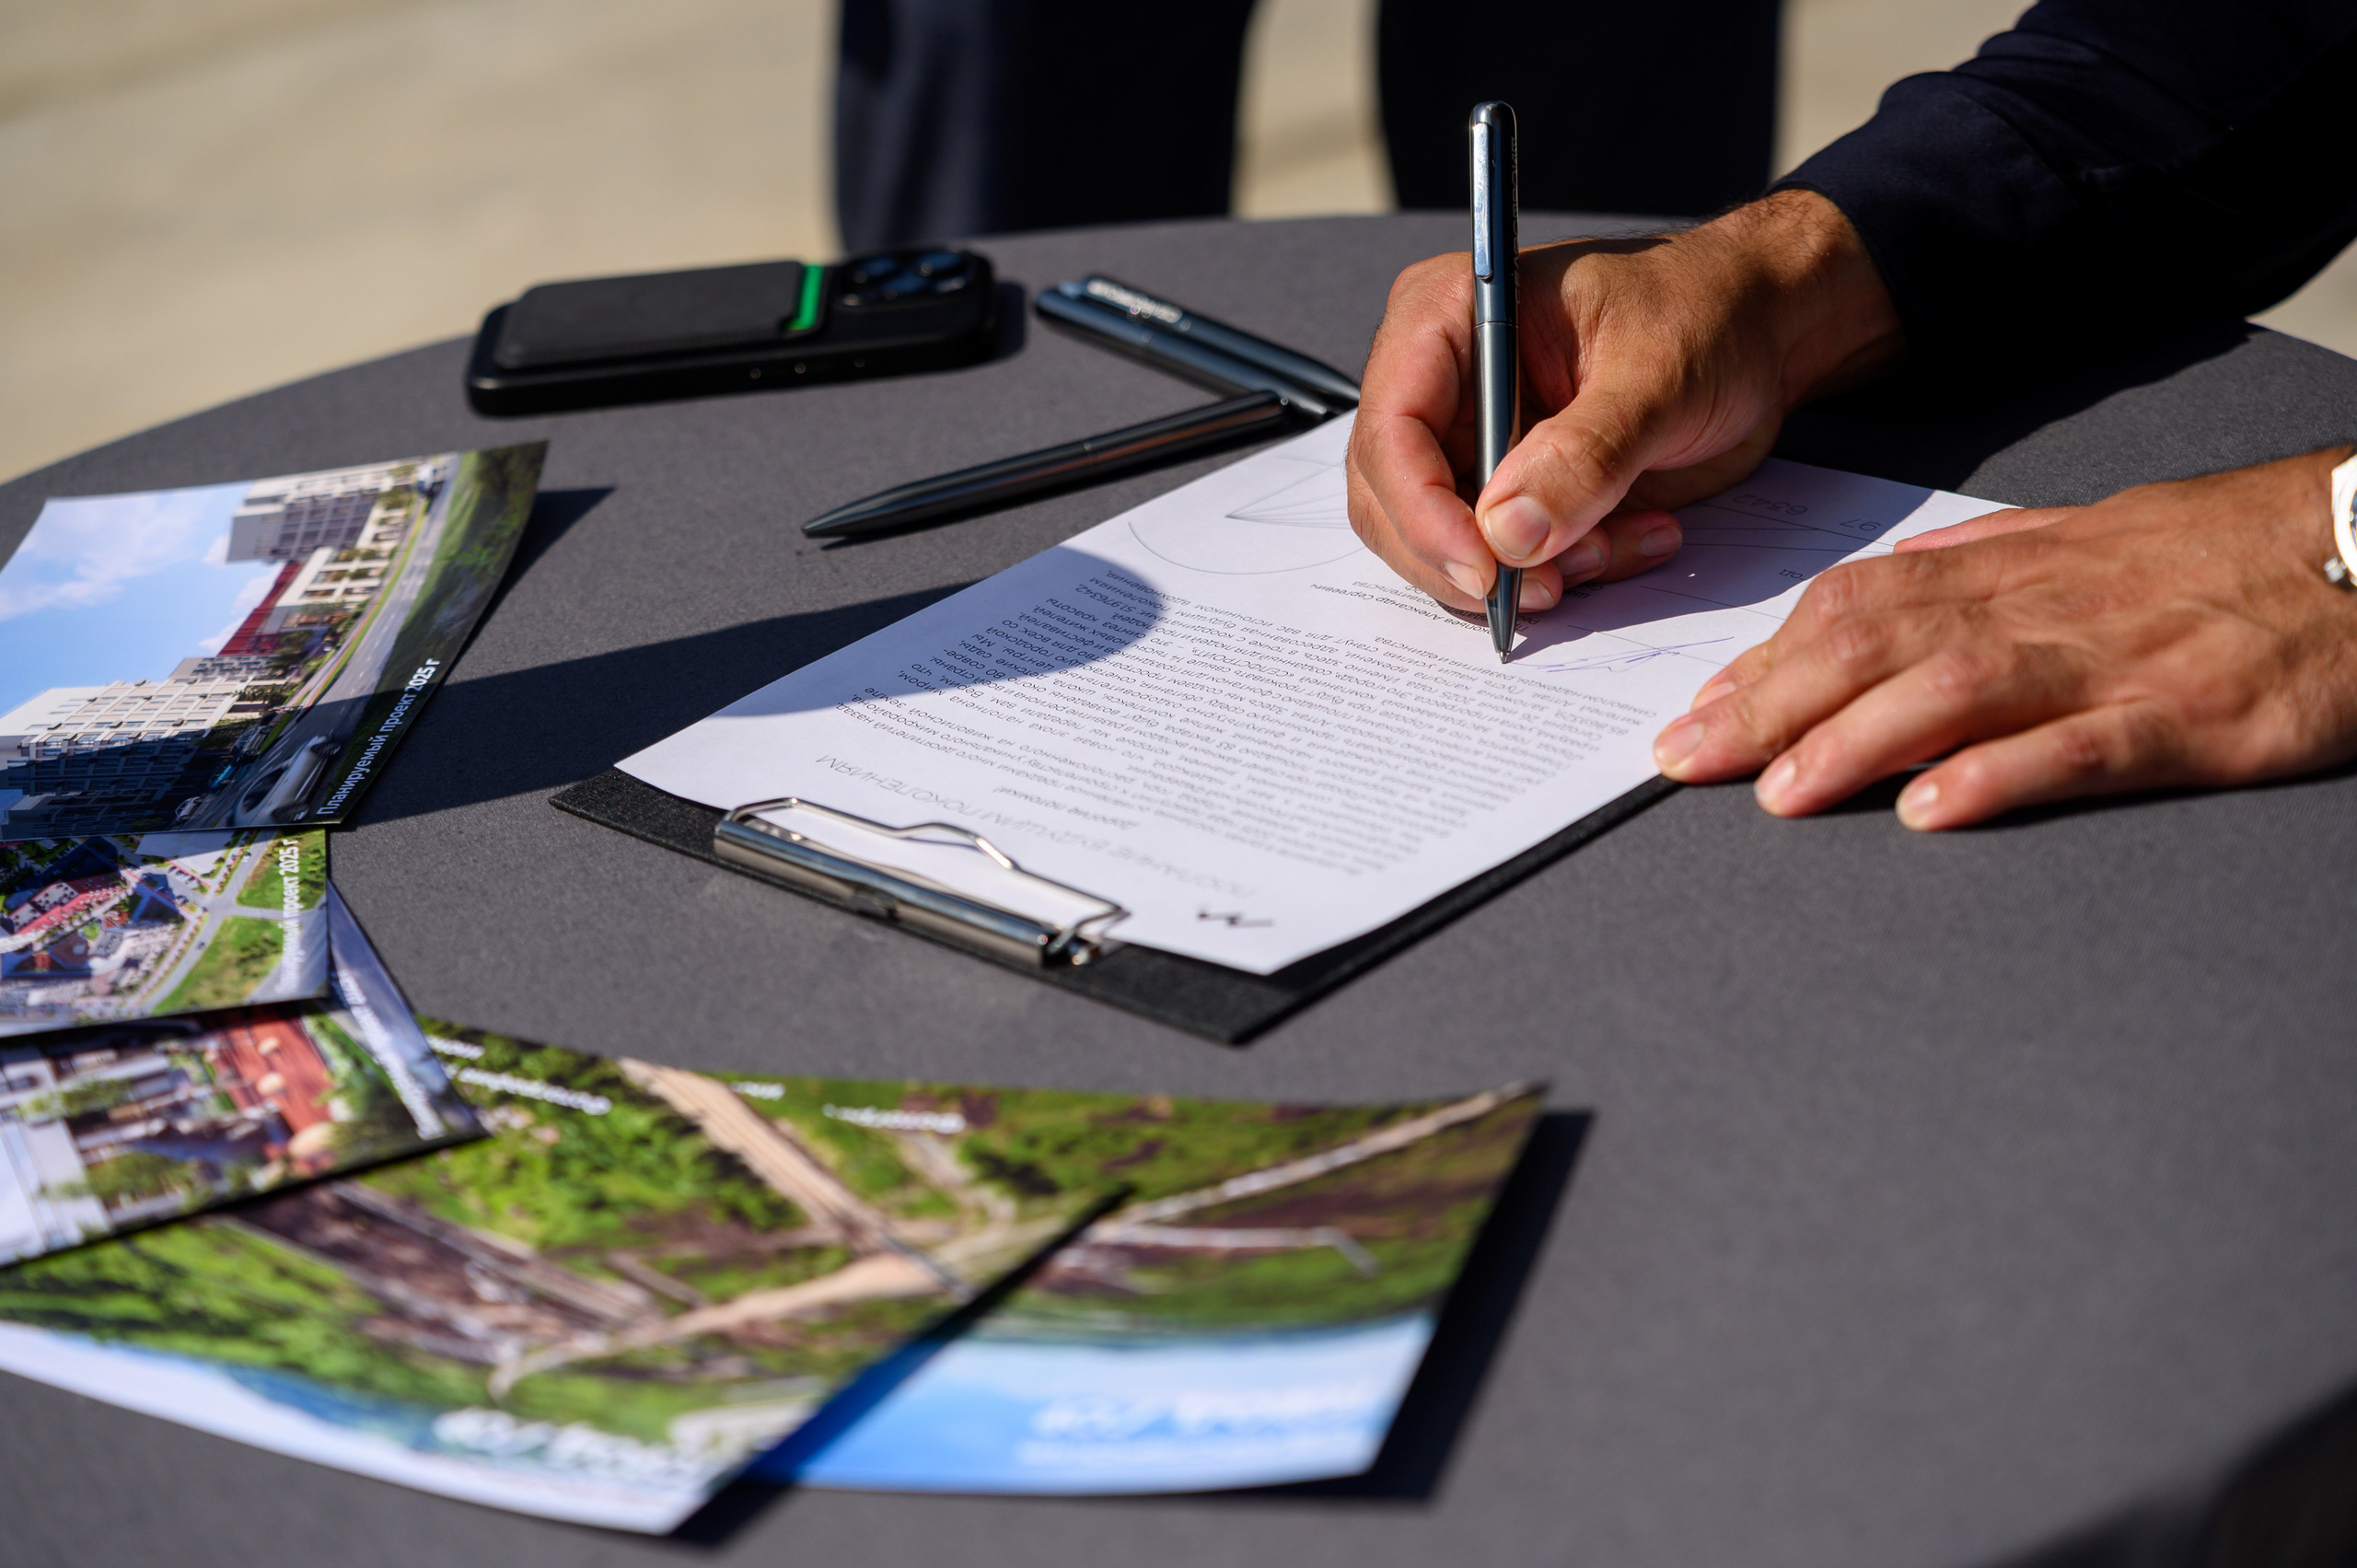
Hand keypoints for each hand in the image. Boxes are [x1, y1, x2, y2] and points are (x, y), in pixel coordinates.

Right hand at [1345, 190, 1900, 614]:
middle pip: (1393, 503)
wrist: (1760, 332)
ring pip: (1442, 546)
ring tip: (1613, 547)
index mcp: (1447, 317)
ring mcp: (1467, 441)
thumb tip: (1508, 532)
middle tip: (1550, 585)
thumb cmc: (1708, 314)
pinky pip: (1502, 560)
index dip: (1422, 511)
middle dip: (1470, 559)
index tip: (1484, 568)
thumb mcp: (1657, 374)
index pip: (1390, 430)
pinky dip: (1563, 571)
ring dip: (1524, 572)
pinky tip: (1634, 538)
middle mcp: (1438, 383)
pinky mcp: (1505, 491)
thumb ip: (1585, 453)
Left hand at [1652, 450, 2356, 827]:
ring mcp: (2114, 663)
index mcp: (2015, 568)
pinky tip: (1933, 809)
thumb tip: (1885, 578)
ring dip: (1855, 742)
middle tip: (1689, 760)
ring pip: (1957, 690)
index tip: (1695, 711)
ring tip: (1777, 795)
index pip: (1858, 605)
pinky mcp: (2188, 719)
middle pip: (1880, 645)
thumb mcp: (2089, 536)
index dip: (1766, 659)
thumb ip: (1983, 559)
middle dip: (1772, 704)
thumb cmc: (2222, 548)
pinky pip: (2081, 746)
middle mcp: (2046, 608)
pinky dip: (2001, 774)